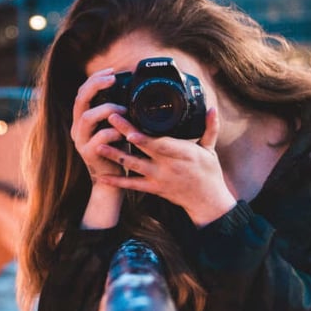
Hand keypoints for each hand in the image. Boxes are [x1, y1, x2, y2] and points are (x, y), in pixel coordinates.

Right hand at [70, 68, 128, 181]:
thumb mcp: (115, 126)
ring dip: (107, 109)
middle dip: (95, 85)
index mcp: (82, 118)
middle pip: (79, 99)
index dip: (95, 79)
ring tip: (123, 109)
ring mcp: (80, 140)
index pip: (82, 92)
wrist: (111, 180)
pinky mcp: (88, 153)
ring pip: (86, 117)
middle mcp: (77, 127)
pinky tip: (124, 133)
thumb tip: (130, 91)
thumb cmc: (116, 151)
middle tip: (112, 79)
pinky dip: (114, 132)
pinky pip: (99, 137)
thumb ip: (116, 111)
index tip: (111, 72)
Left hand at [94, 107, 236, 226]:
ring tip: (98, 145)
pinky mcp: (153, 188)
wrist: (206, 202)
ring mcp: (158, 178)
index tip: (131, 128)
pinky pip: (132, 185)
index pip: (161, 144)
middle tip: (110, 118)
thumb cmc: (208, 173)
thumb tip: (212, 108)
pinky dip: (116, 181)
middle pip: (143, 148)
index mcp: (183, 154)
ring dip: (115, 155)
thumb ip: (210, 128)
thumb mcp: (210, 149)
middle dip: (125, 133)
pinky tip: (102, 176)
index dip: (145, 138)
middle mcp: (168, 166)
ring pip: (133, 165)